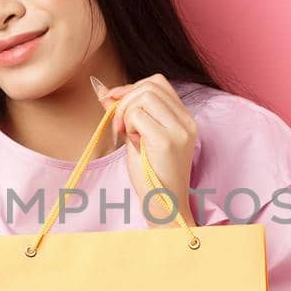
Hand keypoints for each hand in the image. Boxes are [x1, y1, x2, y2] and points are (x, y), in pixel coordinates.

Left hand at [90, 74, 197, 225]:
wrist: (164, 206)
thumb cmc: (152, 177)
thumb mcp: (137, 139)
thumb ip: (125, 114)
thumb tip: (104, 92)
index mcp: (184, 119)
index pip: (158, 83)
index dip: (132, 88)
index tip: (116, 107)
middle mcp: (186, 121)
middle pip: (150, 85)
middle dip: (126, 100)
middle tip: (119, 126)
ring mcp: (179, 130)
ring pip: (144, 96)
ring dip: (126, 112)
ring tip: (126, 135)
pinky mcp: (166, 141)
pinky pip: (137, 115)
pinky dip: (127, 125)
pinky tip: (130, 142)